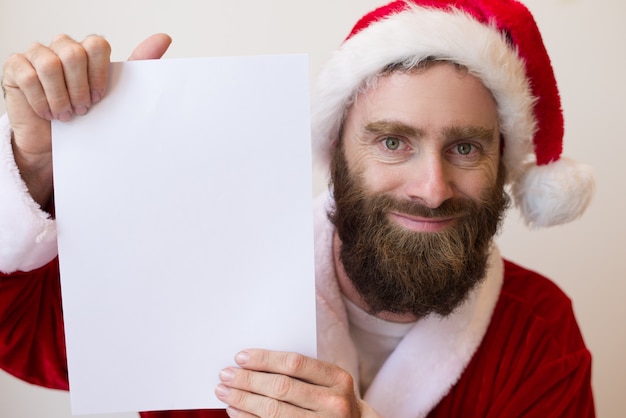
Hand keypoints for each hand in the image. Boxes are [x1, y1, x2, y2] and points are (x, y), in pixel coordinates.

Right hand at [1, 33, 171, 206]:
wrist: (57, 145)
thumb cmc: (86, 118)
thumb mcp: (114, 95)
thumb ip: (138, 66)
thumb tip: (164, 38)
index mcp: (87, 51)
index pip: (97, 44)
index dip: (99, 74)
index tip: (100, 97)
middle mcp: (62, 47)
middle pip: (73, 53)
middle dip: (79, 88)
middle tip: (83, 109)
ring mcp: (37, 55)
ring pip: (50, 64)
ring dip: (61, 97)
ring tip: (67, 114)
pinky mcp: (16, 67)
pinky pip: (28, 76)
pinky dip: (41, 100)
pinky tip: (48, 113)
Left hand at [215, 349, 375, 417]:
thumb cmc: (332, 399)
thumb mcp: (328, 381)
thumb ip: (301, 371)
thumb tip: (253, 362)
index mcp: (338, 378)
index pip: (294, 364)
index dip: (264, 360)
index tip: (240, 357)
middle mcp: (333, 403)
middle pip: (280, 388)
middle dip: (248, 380)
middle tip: (225, 374)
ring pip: (273, 411)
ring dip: (243, 400)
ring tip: (224, 392)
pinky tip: (235, 411)